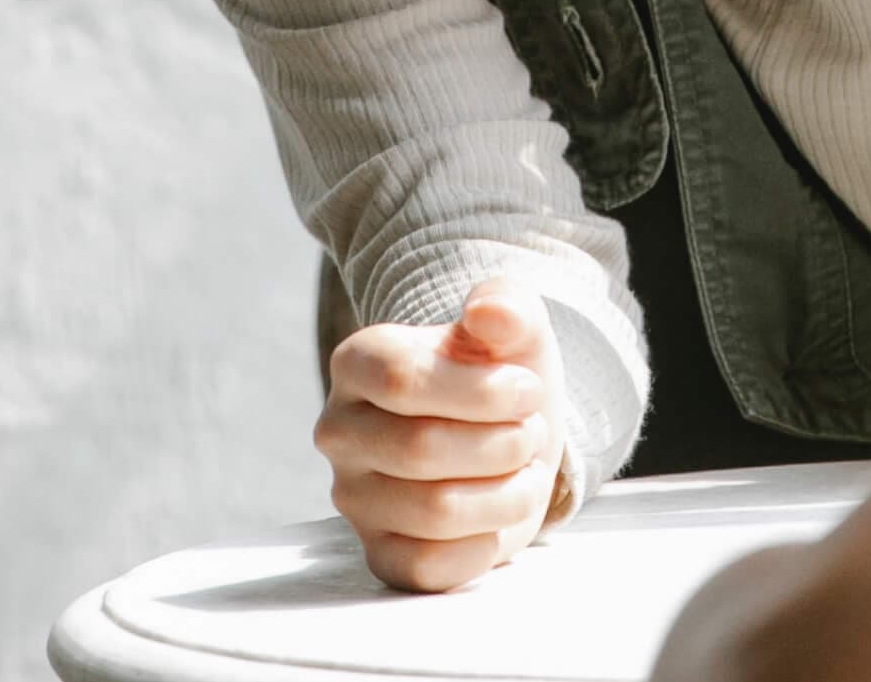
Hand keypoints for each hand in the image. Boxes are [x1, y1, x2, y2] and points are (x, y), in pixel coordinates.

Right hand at [315, 276, 570, 591]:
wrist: (506, 433)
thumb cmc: (500, 374)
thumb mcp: (514, 325)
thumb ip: (506, 305)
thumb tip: (488, 312)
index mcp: (357, 363)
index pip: (401, 380)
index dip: (482, 391)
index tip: (528, 389)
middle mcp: (340, 431)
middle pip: (420, 449)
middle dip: (502, 443)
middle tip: (530, 432)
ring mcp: (354, 498)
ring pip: (434, 511)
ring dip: (506, 493)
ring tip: (523, 470)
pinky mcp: (380, 554)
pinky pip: (429, 567)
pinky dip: (485, 543)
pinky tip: (498, 514)